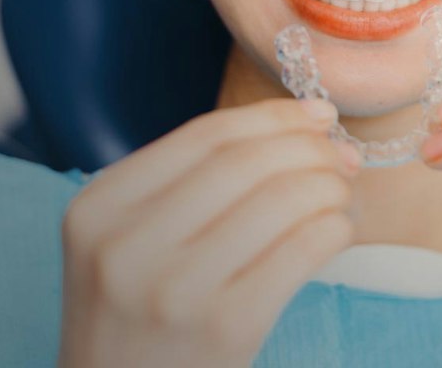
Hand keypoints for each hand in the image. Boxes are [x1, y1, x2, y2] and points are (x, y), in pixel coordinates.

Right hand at [57, 98, 360, 367]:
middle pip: (244, 162)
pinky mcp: (224, 329)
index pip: (204, 135)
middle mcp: (127, 244)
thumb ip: (191, 183)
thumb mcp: (129, 242)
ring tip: (343, 192)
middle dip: (309, 147)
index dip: (272, 116)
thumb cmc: (140, 319)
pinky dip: (333, 227)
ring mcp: (173, 290)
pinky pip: (299, 251)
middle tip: (343, 153)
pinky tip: (338, 229)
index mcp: (98, 207)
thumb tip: (305, 124)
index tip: (317, 113)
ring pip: (279, 200)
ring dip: (328, 185)